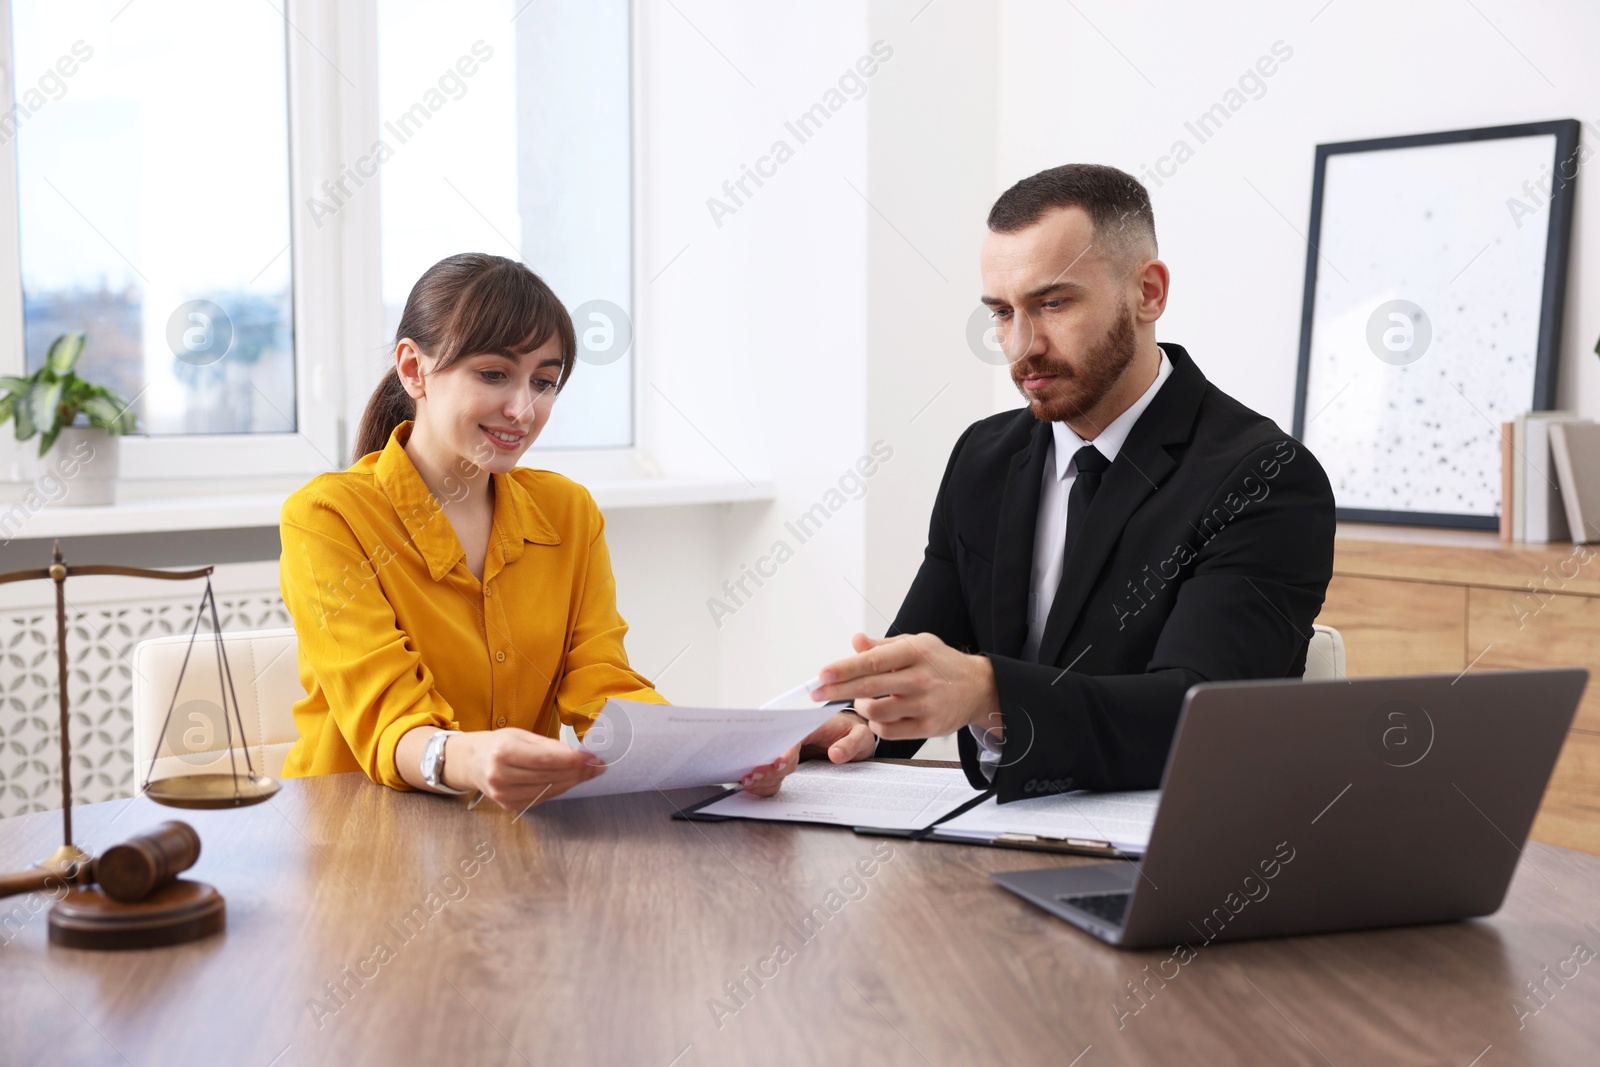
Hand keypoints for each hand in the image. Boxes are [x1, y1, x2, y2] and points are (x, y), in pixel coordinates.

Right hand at [449, 728, 604, 810]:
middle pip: (549, 776)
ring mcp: (504, 794)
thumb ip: (549, 746)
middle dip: (578, 771)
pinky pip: (542, 798)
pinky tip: (570, 781)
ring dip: (572, 782)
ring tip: (588, 772)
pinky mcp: (509, 805)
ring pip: (549, 790)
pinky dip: (559, 789)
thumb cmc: (499, 744)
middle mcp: (501, 776)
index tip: (592, 758)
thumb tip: (579, 756)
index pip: (545, 760)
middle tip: (597, 766)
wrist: (472, 762)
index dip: (572, 761)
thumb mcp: (521, 735)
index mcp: (503, 753)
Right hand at [739, 710, 876, 797]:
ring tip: (750, 783)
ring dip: (760, 773)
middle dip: (765, 764)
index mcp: (811, 725)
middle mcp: (796, 736)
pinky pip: (773, 772)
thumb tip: (836, 754)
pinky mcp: (789, 762)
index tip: (779, 763)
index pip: (794, 736)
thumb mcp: (861, 736)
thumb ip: (851, 744)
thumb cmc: (852, 733)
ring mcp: (790, 749)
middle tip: (755, 776)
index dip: (785, 750)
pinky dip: (764, 780)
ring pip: (769, 761)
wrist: (850, 735)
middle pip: (775, 749)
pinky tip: (757, 787)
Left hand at [811, 632, 1001, 741]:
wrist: (979, 687)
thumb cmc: (940, 662)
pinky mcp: (928, 727)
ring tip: (861, 700)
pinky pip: (889, 731)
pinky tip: (878, 715)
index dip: (844, 668)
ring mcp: (925, 704)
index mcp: (914, 652)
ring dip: (860, 707)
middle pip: (869, 687)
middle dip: (836, 690)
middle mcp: (920, 678)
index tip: (822, 674)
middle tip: (815, 692)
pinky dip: (876, 724)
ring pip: (876, 711)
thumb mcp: (915, 644)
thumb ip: (882, 646)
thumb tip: (855, 641)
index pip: (872, 661)